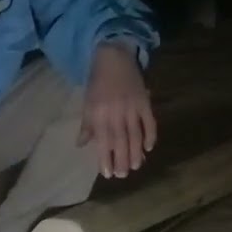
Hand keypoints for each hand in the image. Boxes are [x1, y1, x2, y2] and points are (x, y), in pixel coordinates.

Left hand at [80, 42, 156, 178]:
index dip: (105, 158)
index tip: (107, 173)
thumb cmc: (97, 82)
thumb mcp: (88, 102)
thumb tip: (81, 144)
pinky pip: (149, 122)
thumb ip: (87, 125)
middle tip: (123, 175)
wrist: (114, 57)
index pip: (103, 140)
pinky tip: (149, 148)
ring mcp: (132, 107)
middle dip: (121, 159)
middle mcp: (115, 112)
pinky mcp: (145, 102)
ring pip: (136, 135)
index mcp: (99, 113)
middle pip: (120, 141)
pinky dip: (150, 135)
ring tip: (136, 166)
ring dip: (136, 152)